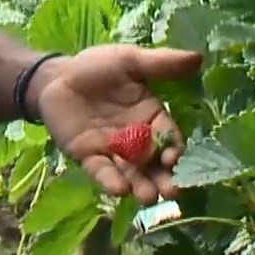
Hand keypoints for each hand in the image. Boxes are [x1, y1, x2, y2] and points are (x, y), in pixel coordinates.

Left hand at [31, 44, 201, 205]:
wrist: (56, 76)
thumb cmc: (96, 68)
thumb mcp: (128, 61)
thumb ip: (160, 64)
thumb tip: (198, 56)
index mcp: (151, 117)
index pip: (168, 137)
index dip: (174, 150)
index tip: (175, 159)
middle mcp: (136, 139)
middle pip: (154, 163)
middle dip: (163, 178)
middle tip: (171, 192)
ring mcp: (112, 151)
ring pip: (131, 173)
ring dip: (141, 186)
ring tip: (148, 197)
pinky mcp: (88, 157)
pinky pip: (101, 172)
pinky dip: (110, 182)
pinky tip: (119, 190)